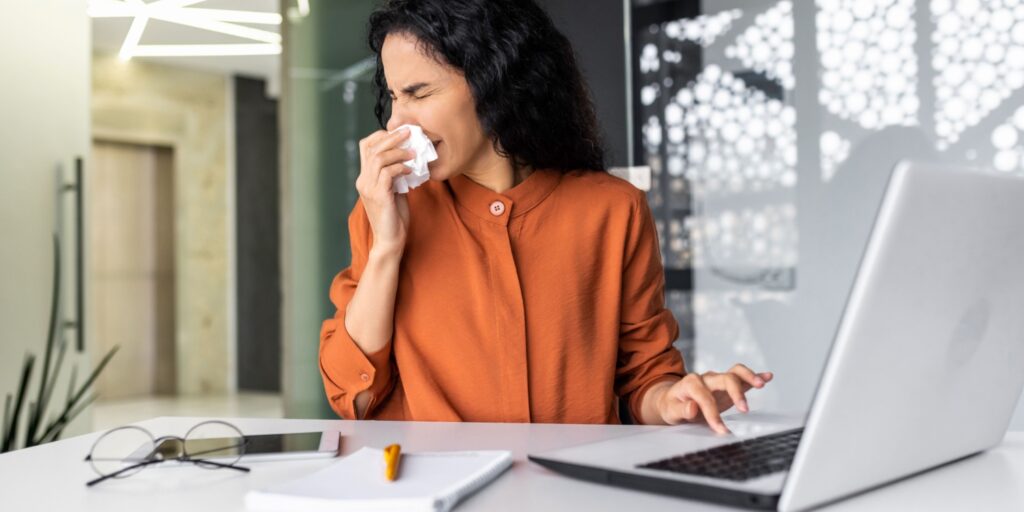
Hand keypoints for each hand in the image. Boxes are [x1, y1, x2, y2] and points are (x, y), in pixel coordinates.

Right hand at [356, 127, 416, 254]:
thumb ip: (395, 174)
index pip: (366, 146)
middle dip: (391, 137)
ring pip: (378, 158)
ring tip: (413, 152)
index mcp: (364, 177)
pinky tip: (410, 169)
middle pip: (371, 148)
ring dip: (398, 151)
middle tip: (408, 132)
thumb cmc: (395, 216)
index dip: (381, 136)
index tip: (400, 134)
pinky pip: (387, 173)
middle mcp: (363, 180)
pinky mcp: (378, 196)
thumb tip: (408, 157)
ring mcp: (368, 188)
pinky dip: (400, 167)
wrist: (390, 240)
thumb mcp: (394, 189)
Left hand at [656, 364, 773, 433]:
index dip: (713, 413)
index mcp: (691, 383)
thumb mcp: (670, 411)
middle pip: (725, 379)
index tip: (720, 429)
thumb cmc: (672, 406)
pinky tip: (767, 377)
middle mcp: (706, 378)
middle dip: (735, 393)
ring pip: (735, 372)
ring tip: (761, 384)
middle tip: (744, 409)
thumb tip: (692, 407)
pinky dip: (755, 376)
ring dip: (749, 377)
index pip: (705, 397)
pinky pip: (742, 378)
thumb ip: (681, 410)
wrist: (672, 401)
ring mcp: (718, 380)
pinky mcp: (727, 386)